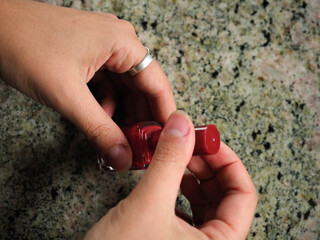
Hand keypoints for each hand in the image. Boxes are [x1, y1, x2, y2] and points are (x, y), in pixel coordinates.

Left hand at [0, 0, 174, 170]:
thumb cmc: (24, 44)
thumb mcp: (67, 94)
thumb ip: (98, 129)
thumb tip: (122, 156)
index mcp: (123, 43)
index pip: (157, 84)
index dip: (163, 116)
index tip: (166, 141)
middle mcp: (118, 44)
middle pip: (141, 89)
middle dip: (140, 120)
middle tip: (139, 148)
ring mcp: (104, 50)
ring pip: (124, 90)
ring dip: (121, 115)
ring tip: (117, 138)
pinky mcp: (90, 58)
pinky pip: (107, 86)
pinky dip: (105, 105)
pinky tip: (97, 119)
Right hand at [85, 111, 257, 239]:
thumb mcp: (148, 205)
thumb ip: (169, 162)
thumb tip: (183, 124)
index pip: (243, 194)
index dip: (227, 161)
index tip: (207, 142)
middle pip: (225, 195)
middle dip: (207, 164)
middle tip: (188, 144)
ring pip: (206, 201)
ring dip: (193, 175)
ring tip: (177, 158)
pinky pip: (188, 209)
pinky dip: (179, 188)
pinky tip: (167, 178)